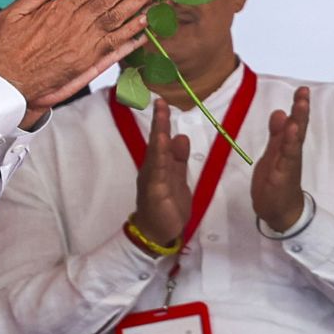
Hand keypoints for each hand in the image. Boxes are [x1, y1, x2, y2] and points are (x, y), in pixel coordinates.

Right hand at [0, 0, 158, 119]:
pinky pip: (115, 50)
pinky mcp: (87, 65)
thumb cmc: (2, 51)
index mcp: (58, 11)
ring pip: (117, 22)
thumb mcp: (11, 14)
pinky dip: (132, 38)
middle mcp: (76, 27)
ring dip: (138, 5)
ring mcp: (84, 47)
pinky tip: (146, 28)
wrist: (4, 88)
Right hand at [132, 99, 191, 247]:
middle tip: (161, 101)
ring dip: (158, 133)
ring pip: (156, 152)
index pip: (161, 139)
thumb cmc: (166, 206)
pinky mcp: (155, 190)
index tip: (163, 102)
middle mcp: (153, 168)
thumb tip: (180, 136)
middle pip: (156, 141)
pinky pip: (158, 170)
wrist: (156, 232)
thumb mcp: (177, 178)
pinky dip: (159, 155)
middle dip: (159, 121)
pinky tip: (162, 142)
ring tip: (161, 116)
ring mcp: (152, 178)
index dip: (162, 121)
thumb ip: (178, 158)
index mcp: (159, 164)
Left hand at [251, 87, 309, 231]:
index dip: (299, 107)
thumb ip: (277, 134)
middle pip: (299, 129)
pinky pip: (286, 158)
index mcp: (289, 147)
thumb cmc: (277, 183)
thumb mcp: (273, 154)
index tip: (302, 90)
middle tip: (304, 92)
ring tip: (300, 106)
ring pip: (294, 141)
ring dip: (298, 123)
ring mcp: (288, 164)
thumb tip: (280, 112)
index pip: (296, 123)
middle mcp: (292, 154)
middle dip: (301, 110)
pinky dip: (289, 144)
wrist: (279, 212)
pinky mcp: (282, 176)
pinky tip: (292, 132)